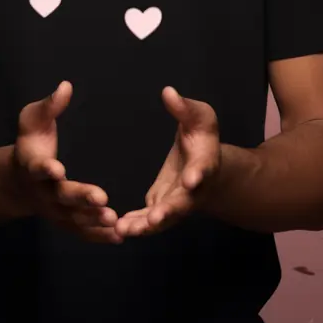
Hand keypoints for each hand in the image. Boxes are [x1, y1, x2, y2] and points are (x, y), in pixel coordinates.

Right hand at [11, 81, 123, 243]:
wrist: (20, 181)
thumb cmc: (31, 144)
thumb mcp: (33, 121)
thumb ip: (48, 106)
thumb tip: (66, 86)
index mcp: (33, 166)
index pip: (38, 168)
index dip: (46, 169)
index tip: (57, 168)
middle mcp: (43, 192)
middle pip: (61, 197)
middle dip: (80, 198)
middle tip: (101, 198)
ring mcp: (55, 210)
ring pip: (74, 219)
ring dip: (92, 220)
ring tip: (113, 219)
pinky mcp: (66, 221)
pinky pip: (81, 232)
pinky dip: (98, 236)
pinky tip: (118, 235)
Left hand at [114, 86, 221, 237]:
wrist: (203, 164)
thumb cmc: (201, 137)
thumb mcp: (199, 117)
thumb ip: (185, 108)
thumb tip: (168, 92)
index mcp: (205, 163)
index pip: (203, 168)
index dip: (198, 174)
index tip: (191, 179)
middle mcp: (193, 190)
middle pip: (182, 203)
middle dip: (169, 211)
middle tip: (154, 219)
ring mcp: (177, 204)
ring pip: (163, 219)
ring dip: (145, 226)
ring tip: (125, 230)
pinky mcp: (162, 209)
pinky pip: (149, 221)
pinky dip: (136, 226)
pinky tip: (117, 229)